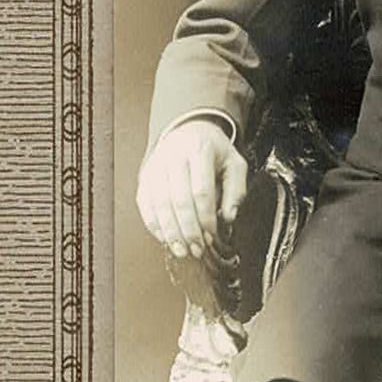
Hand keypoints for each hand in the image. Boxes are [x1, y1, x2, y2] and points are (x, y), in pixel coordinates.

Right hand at [136, 118, 247, 263]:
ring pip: (159, 204)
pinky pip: (145, 204)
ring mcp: (156, 167)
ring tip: (181, 250)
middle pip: (178, 199)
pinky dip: (154, 224)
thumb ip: (236, 190)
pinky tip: (166, 238)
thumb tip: (229, 217)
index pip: (200, 190)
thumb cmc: (212, 151)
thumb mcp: (234, 163)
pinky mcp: (145, 177)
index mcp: (199, 150)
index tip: (211, 235)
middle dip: (188, 229)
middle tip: (196, 249)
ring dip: (170, 232)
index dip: (205, 217)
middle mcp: (173, 156)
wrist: (187, 131)